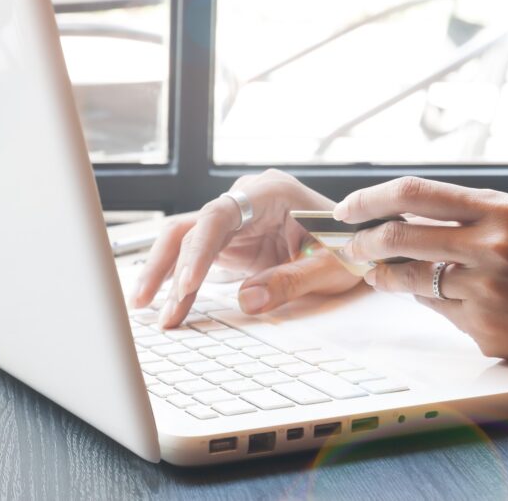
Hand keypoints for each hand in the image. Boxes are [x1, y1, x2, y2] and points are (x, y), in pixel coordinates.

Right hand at [134, 170, 361, 327]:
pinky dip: (182, 283)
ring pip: (185, 242)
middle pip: (190, 227)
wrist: (361, 244)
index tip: (185, 286)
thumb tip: (248, 301)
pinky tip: (167, 308)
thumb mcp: (329, 267)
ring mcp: (234, 220)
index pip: (219, 216)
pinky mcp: (230, 242)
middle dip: (164, 265)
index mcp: (269, 192)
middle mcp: (244, 200)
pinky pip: (197, 260)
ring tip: (152, 314)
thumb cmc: (351, 248)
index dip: (197, 251)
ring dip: (165, 276)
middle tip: (146, 303)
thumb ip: (291, 280)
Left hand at [336, 177, 507, 364]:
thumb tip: (390, 219)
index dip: (369, 198)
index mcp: (499, 210)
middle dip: (364, 243)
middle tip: (352, 247)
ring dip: (386, 277)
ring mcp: (486, 292)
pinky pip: (435, 310)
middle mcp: (491, 247)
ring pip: (409, 279)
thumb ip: (460, 217)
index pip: (414, 193)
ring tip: (383, 274)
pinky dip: (431, 302)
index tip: (346, 209)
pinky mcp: (484, 329)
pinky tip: (450, 299)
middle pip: (399, 237)